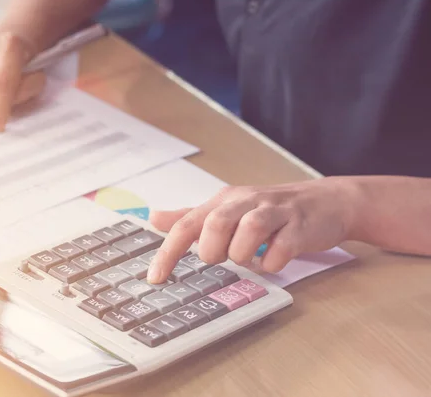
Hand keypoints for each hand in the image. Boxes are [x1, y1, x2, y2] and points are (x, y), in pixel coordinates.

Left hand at [147, 177, 358, 282]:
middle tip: (221, 258)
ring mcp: (276, 212)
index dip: (168, 252)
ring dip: (243, 253)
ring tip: (249, 258)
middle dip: (213, 249)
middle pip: (217, 222)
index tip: (155, 278)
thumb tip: (153, 217)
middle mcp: (247, 201)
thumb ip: (192, 217)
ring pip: (250, 229)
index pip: (187, 224)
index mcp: (225, 200)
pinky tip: (273, 262)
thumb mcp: (227, 209)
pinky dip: (273, 262)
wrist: (326, 202)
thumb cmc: (270, 211)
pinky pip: (282, 247)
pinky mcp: (300, 226)